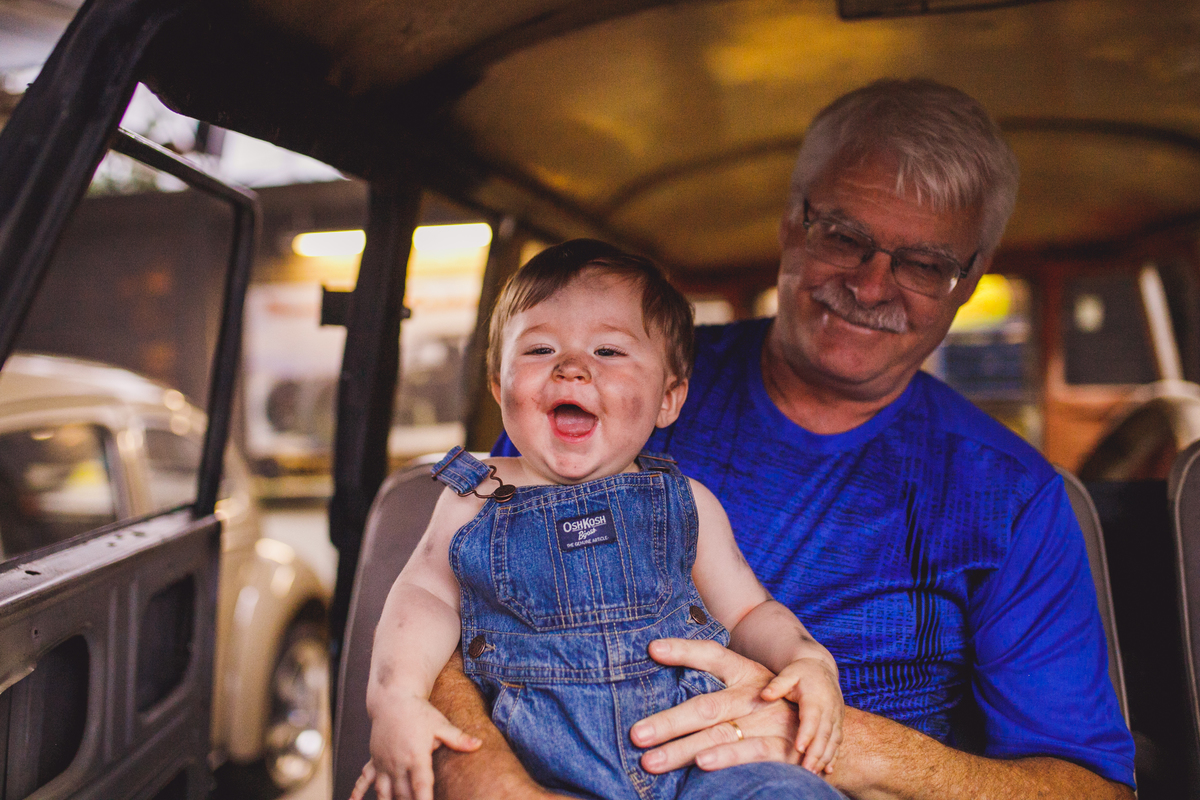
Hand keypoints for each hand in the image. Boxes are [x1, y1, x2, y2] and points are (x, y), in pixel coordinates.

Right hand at [351, 695, 481, 799]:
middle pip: (403, 795)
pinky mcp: (375, 760)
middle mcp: (398, 763)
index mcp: (416, 757)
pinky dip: (358, 792)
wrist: (393, 698)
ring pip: (384, 792)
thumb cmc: (418, 711)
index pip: (421, 787)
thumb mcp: (440, 724)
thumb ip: (458, 738)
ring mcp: (384, 763)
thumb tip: (479, 744)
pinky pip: (364, 779)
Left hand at [629, 638, 802, 773]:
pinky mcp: (784, 749)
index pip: (712, 655)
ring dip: (683, 750)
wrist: (819, 734)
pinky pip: (753, 753)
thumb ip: (714, 687)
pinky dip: (727, 758)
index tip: (653, 648)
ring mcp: (770, 722)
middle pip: (706, 706)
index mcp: (746, 673)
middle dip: (668, 722)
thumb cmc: (769, 709)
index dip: (684, 649)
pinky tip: (703, 764)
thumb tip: (662, 675)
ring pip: (720, 734)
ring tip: (652, 760)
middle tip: (636, 734)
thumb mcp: (747, 689)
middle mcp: (755, 696)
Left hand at [761, 656, 843, 773]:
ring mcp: (836, 717)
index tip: (799, 748)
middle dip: (816, 753)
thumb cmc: (800, 672)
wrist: (821, 667)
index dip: (807, 733)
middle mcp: (829, 708)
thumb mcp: (789, 674)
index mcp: (816, 697)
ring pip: (833, 740)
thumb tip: (764, 695)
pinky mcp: (838, 723)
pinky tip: (828, 770)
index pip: (812, 717)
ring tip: (814, 773)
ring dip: (825, 758)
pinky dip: (834, 756)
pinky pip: (838, 742)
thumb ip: (777, 684)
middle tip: (806, 770)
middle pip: (824, 733)